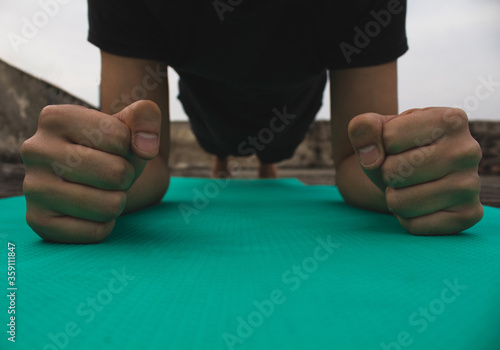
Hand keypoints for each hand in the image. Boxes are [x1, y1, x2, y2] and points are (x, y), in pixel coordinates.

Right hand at [21, 100, 161, 242]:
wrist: (93, 178)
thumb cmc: (112, 148)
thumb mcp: (131, 123)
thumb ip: (146, 117)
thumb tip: (146, 148)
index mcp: (55, 117)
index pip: (119, 138)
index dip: (130, 148)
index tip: (116, 149)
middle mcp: (35, 150)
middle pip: (116, 174)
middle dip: (126, 176)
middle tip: (112, 174)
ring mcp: (32, 188)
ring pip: (108, 206)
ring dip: (117, 201)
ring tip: (102, 190)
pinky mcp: (38, 221)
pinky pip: (96, 232)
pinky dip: (105, 224)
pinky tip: (91, 211)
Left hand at [348, 107, 483, 234]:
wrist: (417, 179)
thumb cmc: (397, 150)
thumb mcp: (376, 131)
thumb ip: (363, 127)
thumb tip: (371, 157)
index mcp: (450, 120)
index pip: (389, 138)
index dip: (382, 146)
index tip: (398, 147)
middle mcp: (468, 150)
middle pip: (394, 171)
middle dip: (387, 174)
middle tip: (403, 171)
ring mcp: (471, 185)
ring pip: (400, 202)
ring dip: (394, 198)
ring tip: (411, 187)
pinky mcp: (468, 215)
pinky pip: (413, 226)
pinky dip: (406, 218)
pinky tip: (421, 204)